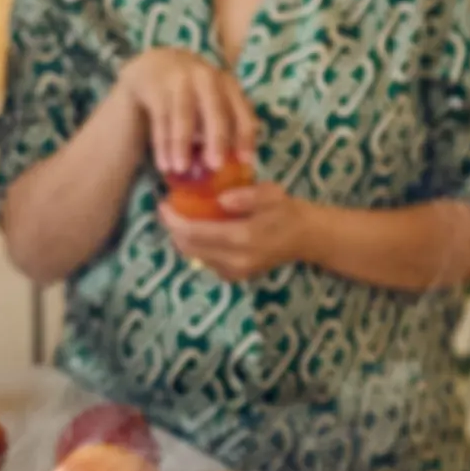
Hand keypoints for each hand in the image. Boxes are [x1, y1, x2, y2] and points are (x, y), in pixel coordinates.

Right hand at [113, 47, 255, 177]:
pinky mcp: (156, 86)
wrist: (155, 64)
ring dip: (182, 144)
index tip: (245, 161)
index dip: (245, 137)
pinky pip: (161, 118)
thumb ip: (224, 127)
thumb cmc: (193, 94)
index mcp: (228, 86)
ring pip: (184, 115)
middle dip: (217, 139)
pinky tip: (164, 164)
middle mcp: (207, 79)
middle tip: (215, 166)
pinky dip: (163, 143)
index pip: (242, 112)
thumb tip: (234, 166)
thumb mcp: (213, 102)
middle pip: (215, 111)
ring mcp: (180, 80)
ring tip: (181, 169)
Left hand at [158, 178, 309, 279]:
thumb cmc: (287, 211)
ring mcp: (234, 272)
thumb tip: (220, 200)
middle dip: (173, 228)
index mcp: (244, 238)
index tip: (164, 203)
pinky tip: (198, 230)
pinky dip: (195, 246)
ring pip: (193, 256)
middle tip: (168, 208)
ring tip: (181, 216)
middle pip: (188, 248)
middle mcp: (235, 260)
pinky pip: (204, 261)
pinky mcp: (233, 277)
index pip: (194, 233)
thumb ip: (246, 195)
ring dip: (182, 238)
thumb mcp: (271, 193)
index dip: (173, 219)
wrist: (306, 238)